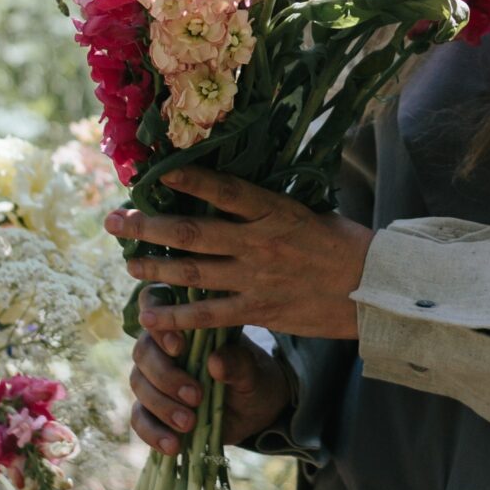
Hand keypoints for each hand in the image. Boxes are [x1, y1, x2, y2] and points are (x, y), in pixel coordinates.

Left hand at [105, 169, 373, 345]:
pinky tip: (151, 313)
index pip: (223, 190)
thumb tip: (234, 191)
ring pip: (192, 272)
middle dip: (148, 226)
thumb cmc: (345, 245)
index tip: (156, 173)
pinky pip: (208, 315)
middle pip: (192, 232)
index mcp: (275, 210)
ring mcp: (256, 279)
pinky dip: (176, 315)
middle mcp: (259, 242)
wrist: (374, 289)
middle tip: (115, 220)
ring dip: (154, 267)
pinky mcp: (258, 311)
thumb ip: (270, 205)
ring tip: (127, 262)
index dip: (188, 180)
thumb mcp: (310, 210)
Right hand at [127, 327, 293, 456]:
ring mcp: (154, 379)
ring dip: (162, 405)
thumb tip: (216, 362)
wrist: (256, 410)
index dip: (158, 322)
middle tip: (195, 396)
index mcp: (186, 324)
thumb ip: (238, 364)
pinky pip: (140, 418)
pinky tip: (173, 445)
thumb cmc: (252, 377)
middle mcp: (163, 348)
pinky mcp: (152, 409)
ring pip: (138, 384)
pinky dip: (153, 432)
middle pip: (143, 351)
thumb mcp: (253, 371)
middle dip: (166, 376)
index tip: (178, 346)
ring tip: (190, 423)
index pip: (155, 305)